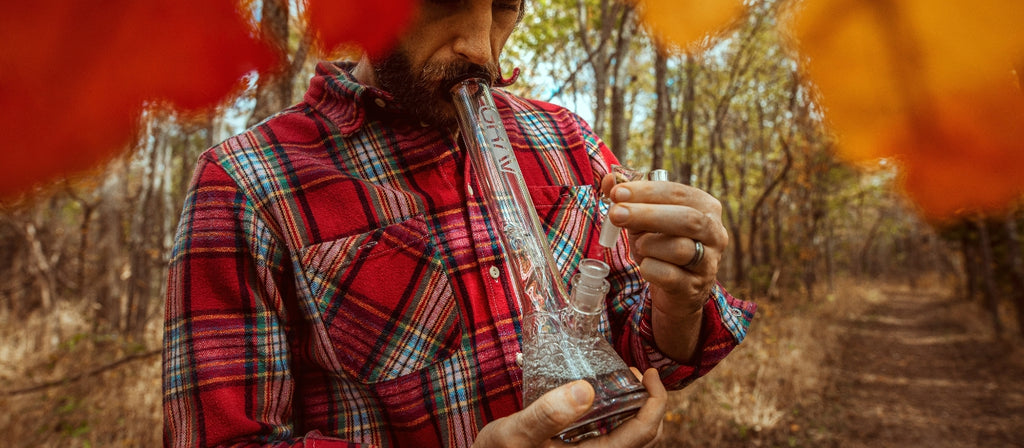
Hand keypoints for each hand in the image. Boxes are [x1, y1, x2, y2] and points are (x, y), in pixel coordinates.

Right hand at [472, 368, 666, 447]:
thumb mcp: (516, 432)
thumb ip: (548, 413)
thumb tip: (587, 389)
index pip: (643, 433)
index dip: (656, 402)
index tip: (650, 374)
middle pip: (645, 437)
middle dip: (651, 404)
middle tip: (639, 374)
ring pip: (631, 439)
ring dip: (637, 410)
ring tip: (625, 383)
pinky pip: (613, 438)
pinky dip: (619, 417)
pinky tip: (601, 399)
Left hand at [601, 174, 728, 361]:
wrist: (676, 290)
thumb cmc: (660, 246)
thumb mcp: (644, 219)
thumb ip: (629, 198)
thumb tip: (609, 180)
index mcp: (705, 207)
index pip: (678, 193)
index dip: (646, 191)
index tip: (617, 192)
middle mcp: (714, 233)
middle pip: (686, 219)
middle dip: (647, 214)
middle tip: (615, 214)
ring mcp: (708, 262)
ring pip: (679, 249)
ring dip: (649, 245)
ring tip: (639, 246)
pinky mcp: (695, 287)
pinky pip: (670, 276)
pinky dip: (649, 269)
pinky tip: (645, 266)